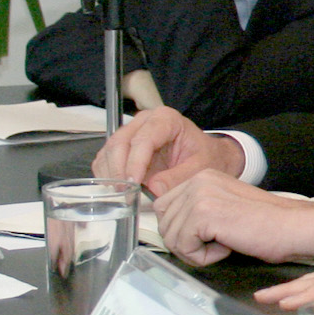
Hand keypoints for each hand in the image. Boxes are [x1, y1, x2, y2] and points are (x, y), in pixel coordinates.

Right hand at [93, 107, 243, 193]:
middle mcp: (145, 121)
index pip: (143, 140)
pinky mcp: (123, 146)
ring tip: (120, 195)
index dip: (135, 163)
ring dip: (110, 174)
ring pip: (109, 151)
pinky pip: (106, 159)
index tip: (133, 184)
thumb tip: (153, 188)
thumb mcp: (201, 167)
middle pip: (120, 143)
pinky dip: (106, 175)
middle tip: (124, 193)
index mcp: (166, 119)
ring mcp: (131, 131)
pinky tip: (115, 190)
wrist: (208, 156)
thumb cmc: (206, 157)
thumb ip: (179, 177)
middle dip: (119, 170)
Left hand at [151, 171, 313, 266]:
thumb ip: (197, 209)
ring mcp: (199, 196)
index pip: (164, 207)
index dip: (181, 229)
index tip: (208, 235)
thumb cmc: (267, 225)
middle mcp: (197, 181)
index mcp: (202, 176)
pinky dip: (203, 257)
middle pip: (163, 223)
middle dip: (185, 242)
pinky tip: (227, 247)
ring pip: (171, 237)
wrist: (293, 227)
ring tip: (224, 244)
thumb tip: (172, 229)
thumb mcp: (225, 206)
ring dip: (196, 251)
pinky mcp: (204, 215)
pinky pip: (184, 247)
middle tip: (217, 243)